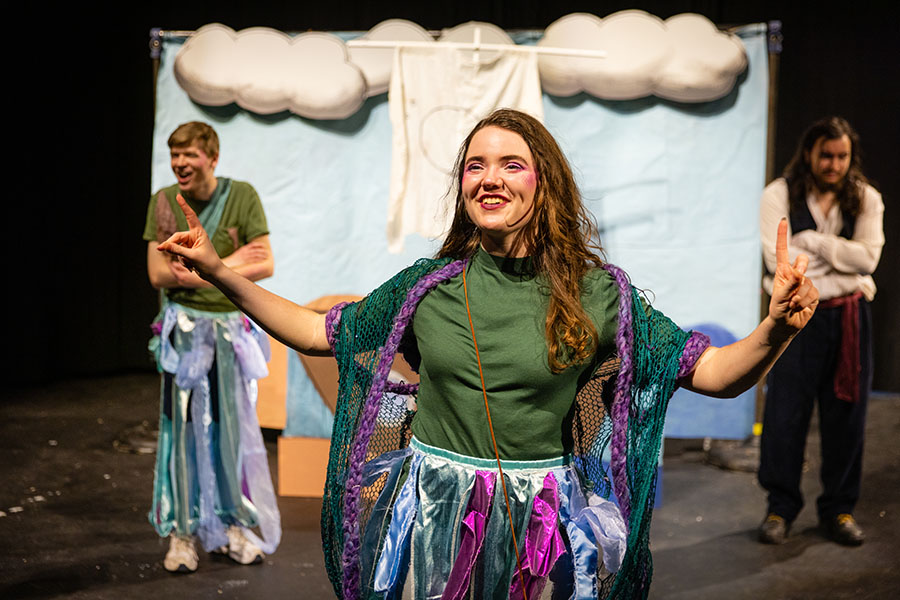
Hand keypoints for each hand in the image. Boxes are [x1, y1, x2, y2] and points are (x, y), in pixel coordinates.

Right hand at [156, 194, 222, 279]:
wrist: (215, 275)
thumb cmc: (208, 264)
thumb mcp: (192, 257)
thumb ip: (177, 250)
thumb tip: (163, 246)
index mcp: (199, 233)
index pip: (190, 216)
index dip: (184, 206)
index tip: (179, 196)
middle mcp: (194, 236)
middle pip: (176, 237)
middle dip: (171, 246)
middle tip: (160, 250)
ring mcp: (191, 244)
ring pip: (176, 248)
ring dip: (181, 258)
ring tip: (191, 265)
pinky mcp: (189, 251)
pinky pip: (179, 254)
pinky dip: (183, 261)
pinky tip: (191, 267)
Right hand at [223, 240, 269, 267]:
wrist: (229, 263)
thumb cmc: (234, 259)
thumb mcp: (239, 252)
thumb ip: (245, 251)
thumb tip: (250, 251)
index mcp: (244, 248)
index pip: (253, 244)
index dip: (259, 245)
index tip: (264, 246)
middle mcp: (245, 251)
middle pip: (256, 250)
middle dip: (262, 251)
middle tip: (267, 252)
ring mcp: (246, 256)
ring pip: (256, 254)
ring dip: (262, 255)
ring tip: (266, 256)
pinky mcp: (246, 261)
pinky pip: (254, 260)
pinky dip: (259, 259)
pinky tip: (263, 260)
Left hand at [769, 219, 818, 333]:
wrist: (786, 325)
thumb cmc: (778, 310)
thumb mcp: (780, 297)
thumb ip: (791, 282)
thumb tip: (800, 268)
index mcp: (783, 272)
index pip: (783, 251)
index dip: (783, 236)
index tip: (783, 220)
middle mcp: (795, 275)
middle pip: (803, 261)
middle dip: (801, 270)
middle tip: (795, 283)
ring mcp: (805, 283)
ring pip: (808, 283)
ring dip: (799, 297)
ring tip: (791, 305)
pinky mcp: (814, 293)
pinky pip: (814, 294)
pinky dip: (805, 302)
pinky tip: (799, 308)